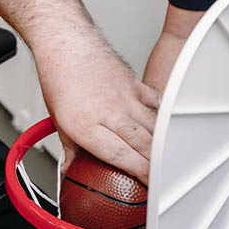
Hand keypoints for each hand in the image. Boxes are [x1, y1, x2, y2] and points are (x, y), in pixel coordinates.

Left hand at [37, 45, 158, 182]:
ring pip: (154, 126)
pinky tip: (168, 129)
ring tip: (170, 160)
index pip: (121, 156)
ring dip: (164, 145)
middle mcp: (108, 111)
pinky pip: (156, 103)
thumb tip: (71, 171)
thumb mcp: (57, 118)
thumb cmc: (58, 76)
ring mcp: (124, 96)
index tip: (149, 187)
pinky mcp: (134, 83)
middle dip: (158, 166)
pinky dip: (164, 118)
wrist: (65, 42)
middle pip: (143, 144)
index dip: (141, 175)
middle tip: (165, 180)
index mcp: (85, 124)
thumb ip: (70, 149)